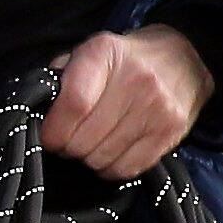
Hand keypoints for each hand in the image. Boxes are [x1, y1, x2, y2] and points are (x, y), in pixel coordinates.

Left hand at [41, 27, 212, 181]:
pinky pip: (126, 169)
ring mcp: (158, 108)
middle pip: (84, 139)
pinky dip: (110, 168)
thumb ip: (58, 78)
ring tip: (92, 142)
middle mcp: (136, 80)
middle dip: (68, 146)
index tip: (49, 136)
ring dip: (88, 158)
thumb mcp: (87, 52)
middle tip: (70, 140)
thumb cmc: (122, 60)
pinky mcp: (172, 132)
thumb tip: (38, 112)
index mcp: (104, 54)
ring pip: (102, 158)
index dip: (53, 131)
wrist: (184, 57)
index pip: (74, 105)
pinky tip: (110, 151)